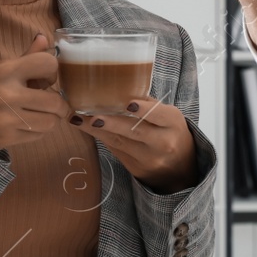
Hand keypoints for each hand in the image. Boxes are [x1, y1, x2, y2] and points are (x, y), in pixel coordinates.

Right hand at [0, 34, 71, 154]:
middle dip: (57, 104)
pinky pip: (39, 135)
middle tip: (48, 103)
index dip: (52, 73)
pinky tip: (26, 125)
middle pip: (56, 100)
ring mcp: (8, 118)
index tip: (44, 80)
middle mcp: (8, 93)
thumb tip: (43, 38)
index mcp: (5, 70)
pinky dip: (38, 131)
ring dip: (49, 119)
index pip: (48, 64)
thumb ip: (25, 57)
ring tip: (37, 115)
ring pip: (51, 121)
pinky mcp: (7, 137)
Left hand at [71, 97, 200, 192]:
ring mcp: (148, 159)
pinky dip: (100, 137)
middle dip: (112, 123)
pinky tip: (85, 127)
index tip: (128, 104)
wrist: (179, 169)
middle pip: (135, 131)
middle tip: (92, 116)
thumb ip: (148, 104)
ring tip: (77, 118)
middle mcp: (163, 143)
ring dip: (96, 130)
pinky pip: (115, 150)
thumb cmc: (171, 133)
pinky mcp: (135, 168)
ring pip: (119, 142)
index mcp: (174, 124)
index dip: (144, 110)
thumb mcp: (169, 117)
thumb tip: (118, 87)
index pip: (160, 116)